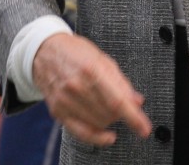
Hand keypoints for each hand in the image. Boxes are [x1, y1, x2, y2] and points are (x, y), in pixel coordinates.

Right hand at [33, 33, 152, 146]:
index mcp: (90, 70)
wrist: (43, 51)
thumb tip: (137, 101)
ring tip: (108, 108)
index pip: (117, 101)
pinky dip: (97, 137)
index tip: (144, 128)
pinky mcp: (58, 111)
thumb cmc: (74, 52)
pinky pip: (81, 132)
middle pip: (109, 114)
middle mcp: (76, 87)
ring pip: (98, 123)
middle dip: (121, 113)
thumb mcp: (101, 59)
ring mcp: (65, 100)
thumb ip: (121, 82)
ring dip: (110, 120)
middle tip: (121, 104)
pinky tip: (108, 136)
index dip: (133, 117)